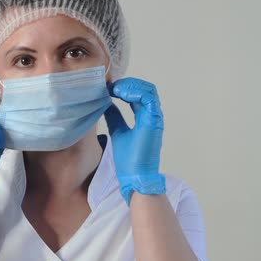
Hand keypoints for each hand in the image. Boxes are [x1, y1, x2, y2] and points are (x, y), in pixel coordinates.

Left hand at [104, 78, 165, 205]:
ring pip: (148, 90)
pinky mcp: (154, 121)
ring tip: (115, 89)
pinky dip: (134, 92)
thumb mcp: (117, 131)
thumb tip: (106, 104)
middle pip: (145, 88)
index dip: (124, 87)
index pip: (139, 94)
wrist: (134, 176)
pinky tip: (119, 95)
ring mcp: (154, 117)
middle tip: (110, 86)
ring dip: (130, 86)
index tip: (108, 88)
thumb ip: (115, 117)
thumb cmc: (129, 159)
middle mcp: (152, 115)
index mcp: (145, 117)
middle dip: (127, 83)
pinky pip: (148, 98)